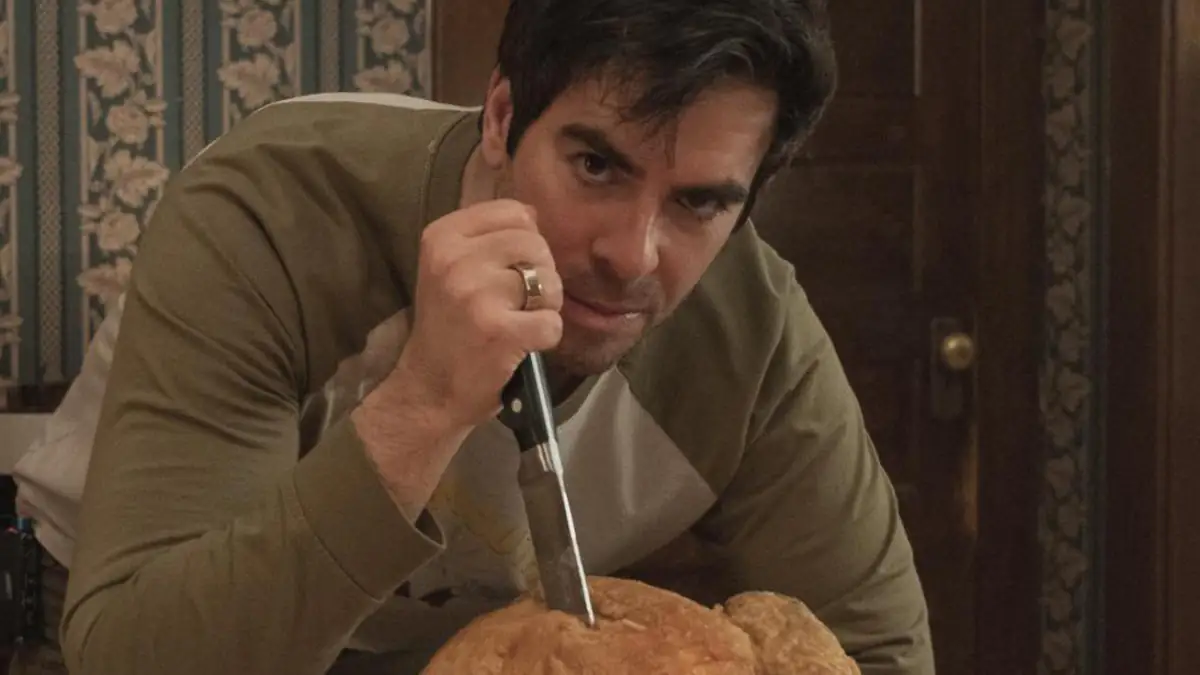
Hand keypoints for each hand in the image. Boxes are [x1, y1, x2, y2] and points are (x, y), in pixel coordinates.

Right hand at [393, 198, 563, 430]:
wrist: (429, 388)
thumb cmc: (448, 326)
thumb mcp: (449, 268)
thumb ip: (487, 237)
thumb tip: (533, 214)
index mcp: (442, 237)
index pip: (513, 212)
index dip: (525, 240)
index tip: (509, 269)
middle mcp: (455, 261)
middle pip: (535, 244)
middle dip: (539, 273)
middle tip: (519, 300)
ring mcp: (476, 296)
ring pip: (548, 281)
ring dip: (545, 306)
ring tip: (519, 321)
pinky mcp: (499, 332)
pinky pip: (552, 322)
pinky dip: (547, 337)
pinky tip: (523, 343)